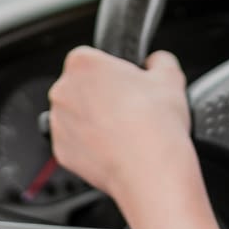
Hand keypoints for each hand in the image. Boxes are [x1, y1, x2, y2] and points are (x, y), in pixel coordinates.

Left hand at [48, 47, 219, 228]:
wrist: (150, 170)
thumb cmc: (156, 124)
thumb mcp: (170, 77)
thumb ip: (160, 60)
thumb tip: (156, 62)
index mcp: (83, 63)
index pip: (91, 58)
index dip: (112, 71)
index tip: (126, 84)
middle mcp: (63, 90)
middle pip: (80, 86)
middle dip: (100, 95)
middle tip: (128, 108)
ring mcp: (58, 122)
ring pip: (75, 115)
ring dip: (93, 120)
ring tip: (123, 131)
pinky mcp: (61, 150)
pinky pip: (74, 142)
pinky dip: (89, 145)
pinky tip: (113, 148)